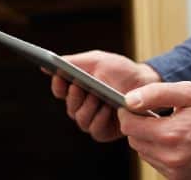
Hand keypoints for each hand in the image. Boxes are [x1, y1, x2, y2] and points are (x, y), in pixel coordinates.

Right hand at [46, 50, 160, 141]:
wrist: (146, 81)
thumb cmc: (121, 70)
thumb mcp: (97, 60)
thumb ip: (73, 62)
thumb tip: (45, 65)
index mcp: (78, 88)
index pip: (59, 90)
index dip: (58, 85)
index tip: (62, 77)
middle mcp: (83, 106)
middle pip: (69, 107)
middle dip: (75, 96)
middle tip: (82, 86)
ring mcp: (94, 119)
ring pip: (81, 119)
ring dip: (88, 107)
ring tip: (99, 97)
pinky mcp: (106, 131)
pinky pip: (95, 130)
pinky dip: (100, 119)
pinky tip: (108, 109)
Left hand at [118, 81, 190, 179]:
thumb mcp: (189, 93)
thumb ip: (156, 94)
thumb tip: (129, 100)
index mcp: (171, 134)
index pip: (128, 126)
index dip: (129, 113)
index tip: (137, 106)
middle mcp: (172, 157)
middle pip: (134, 141)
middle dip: (140, 126)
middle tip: (158, 115)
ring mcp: (177, 171)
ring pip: (145, 153)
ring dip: (151, 140)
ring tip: (173, 128)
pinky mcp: (181, 178)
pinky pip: (158, 164)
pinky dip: (162, 152)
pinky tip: (178, 141)